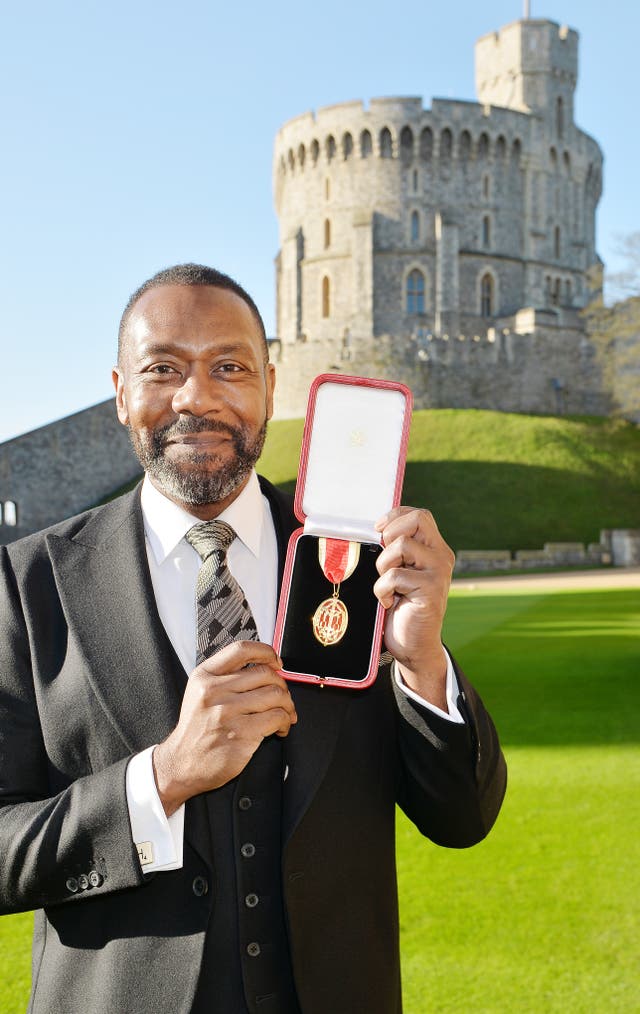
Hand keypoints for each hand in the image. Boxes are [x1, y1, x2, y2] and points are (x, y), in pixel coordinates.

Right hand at [153, 641, 296, 815]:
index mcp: (204, 676)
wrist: (182, 763)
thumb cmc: (197, 728)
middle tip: (282, 697)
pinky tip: (279, 729)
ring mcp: (227, 713)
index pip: (241, 650)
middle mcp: (214, 691)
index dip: (266, 652)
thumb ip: (226, 675)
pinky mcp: (241, 734)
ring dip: (287, 704)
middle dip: (281, 684)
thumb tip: (267, 665)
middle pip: (265, 673)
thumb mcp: (200, 692)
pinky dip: (285, 722)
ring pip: (276, 695)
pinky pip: (277, 717)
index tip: (276, 661)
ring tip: (284, 714)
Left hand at [373, 507, 454, 709]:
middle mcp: (440, 556)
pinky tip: (387, 602)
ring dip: (383, 565)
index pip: (419, 516)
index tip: (378, 532)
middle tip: (385, 560)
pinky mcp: (431, 590)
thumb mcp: (398, 572)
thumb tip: (369, 533)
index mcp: (433, 549)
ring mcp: (438, 573)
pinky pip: (394, 576)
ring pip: (402, 545)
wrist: (413, 646)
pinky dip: (382, 589)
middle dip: (390, 535)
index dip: (395, 517)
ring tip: (386, 584)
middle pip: (417, 520)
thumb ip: (394, 552)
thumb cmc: (400, 608)